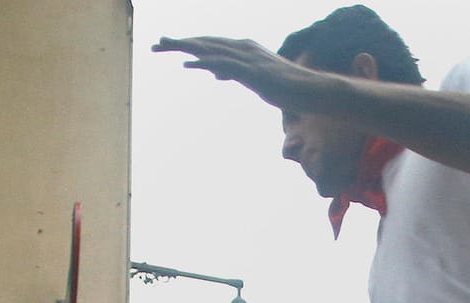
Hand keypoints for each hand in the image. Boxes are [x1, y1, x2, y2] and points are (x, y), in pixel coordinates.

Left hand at [153, 36, 331, 112]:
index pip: (211, 43)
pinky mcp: (253, 72)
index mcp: (244, 49)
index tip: (168, 45)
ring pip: (210, 50)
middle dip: (180, 42)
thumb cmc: (288, 88)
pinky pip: (224, 65)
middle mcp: (244, 49)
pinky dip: (204, 63)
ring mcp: (248, 59)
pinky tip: (188, 65)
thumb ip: (235, 73)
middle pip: (206, 43)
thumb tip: (215, 73)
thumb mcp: (255, 79)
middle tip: (156, 44)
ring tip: (164, 47)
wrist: (313, 92)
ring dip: (185, 48)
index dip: (189, 43)